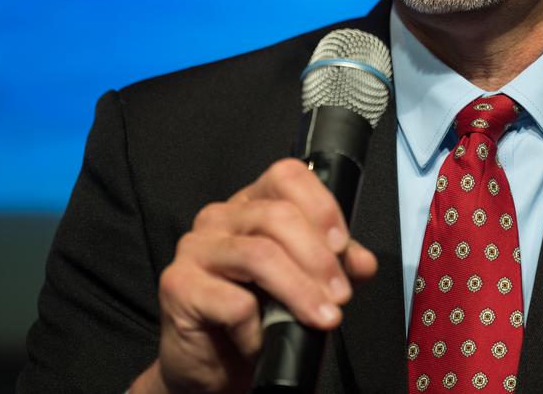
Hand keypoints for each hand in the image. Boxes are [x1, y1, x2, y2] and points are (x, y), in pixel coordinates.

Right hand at [130, 158, 378, 393]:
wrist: (213, 365)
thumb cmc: (256, 316)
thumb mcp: (304, 282)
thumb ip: (335, 265)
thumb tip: (364, 262)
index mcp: (251, 204)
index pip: (288, 177)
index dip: (321, 206)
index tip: (342, 246)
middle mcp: (220, 217)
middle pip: (278, 216)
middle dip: (318, 258)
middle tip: (340, 294)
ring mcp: (195, 248)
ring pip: (259, 255)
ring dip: (299, 291)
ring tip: (322, 317)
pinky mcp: (178, 285)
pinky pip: (232, 301)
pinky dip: (258, 327)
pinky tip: (263, 340)